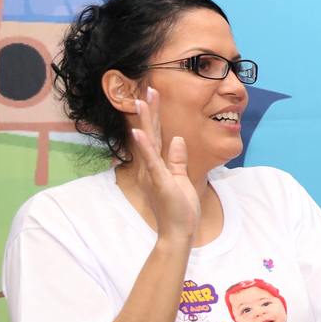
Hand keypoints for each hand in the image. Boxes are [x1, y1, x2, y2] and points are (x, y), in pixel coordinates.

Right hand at [128, 86, 198, 244]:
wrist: (178, 232)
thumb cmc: (179, 208)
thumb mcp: (180, 178)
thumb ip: (177, 159)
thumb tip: (178, 139)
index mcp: (155, 165)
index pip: (154, 135)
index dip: (154, 115)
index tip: (153, 95)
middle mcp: (149, 167)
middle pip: (149, 133)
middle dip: (149, 111)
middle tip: (148, 89)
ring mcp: (152, 174)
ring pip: (148, 143)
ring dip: (144, 122)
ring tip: (140, 102)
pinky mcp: (159, 182)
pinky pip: (151, 162)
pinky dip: (145, 146)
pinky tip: (140, 132)